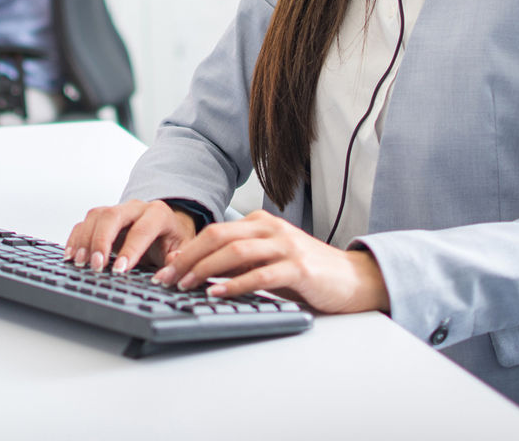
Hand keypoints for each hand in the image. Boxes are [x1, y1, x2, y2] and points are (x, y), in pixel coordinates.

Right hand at [64, 200, 196, 274]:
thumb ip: (178, 260)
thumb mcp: (182, 250)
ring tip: (80, 263)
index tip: (120, 270)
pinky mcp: (103, 217)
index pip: (142, 229)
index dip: (130, 250)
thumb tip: (168, 271)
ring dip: (85, 240)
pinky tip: (71, 255)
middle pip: (113, 216)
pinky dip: (75, 238)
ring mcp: (118, 210)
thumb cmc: (172, 241)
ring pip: (96, 216)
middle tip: (96, 265)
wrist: (165, 228)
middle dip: (101, 241)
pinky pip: (85, 222)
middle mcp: (136, 208)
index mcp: (158, 214)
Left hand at [151, 210, 389, 313]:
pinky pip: (260, 274)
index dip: (186, 249)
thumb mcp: (269, 260)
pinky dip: (235, 284)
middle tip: (166, 278)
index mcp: (261, 224)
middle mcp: (271, 229)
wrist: (353, 279)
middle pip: (219, 236)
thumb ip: (241, 260)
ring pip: (236, 252)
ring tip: (186, 286)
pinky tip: (218, 293)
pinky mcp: (299, 268)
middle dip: (188, 257)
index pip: (215, 231)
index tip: (165, 269)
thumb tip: (199, 272)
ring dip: (205, 269)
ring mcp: (286, 246)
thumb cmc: (308, 272)